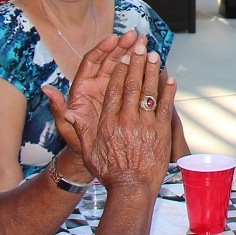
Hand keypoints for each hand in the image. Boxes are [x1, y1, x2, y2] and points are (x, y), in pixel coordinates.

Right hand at [64, 34, 175, 191]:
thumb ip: (79, 127)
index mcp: (108, 122)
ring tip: (154, 55)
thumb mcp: (87, 150)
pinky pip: (166, 108)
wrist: (130, 189)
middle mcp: (126, 120)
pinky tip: (170, 79)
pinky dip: (169, 92)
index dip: (119, 69)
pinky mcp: (161, 133)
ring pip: (149, 93)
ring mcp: (145, 126)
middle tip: (140, 45)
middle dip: (136, 62)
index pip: (114, 89)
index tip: (123, 54)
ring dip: (152, 72)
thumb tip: (65, 110)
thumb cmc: (108, 171)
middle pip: (131, 85)